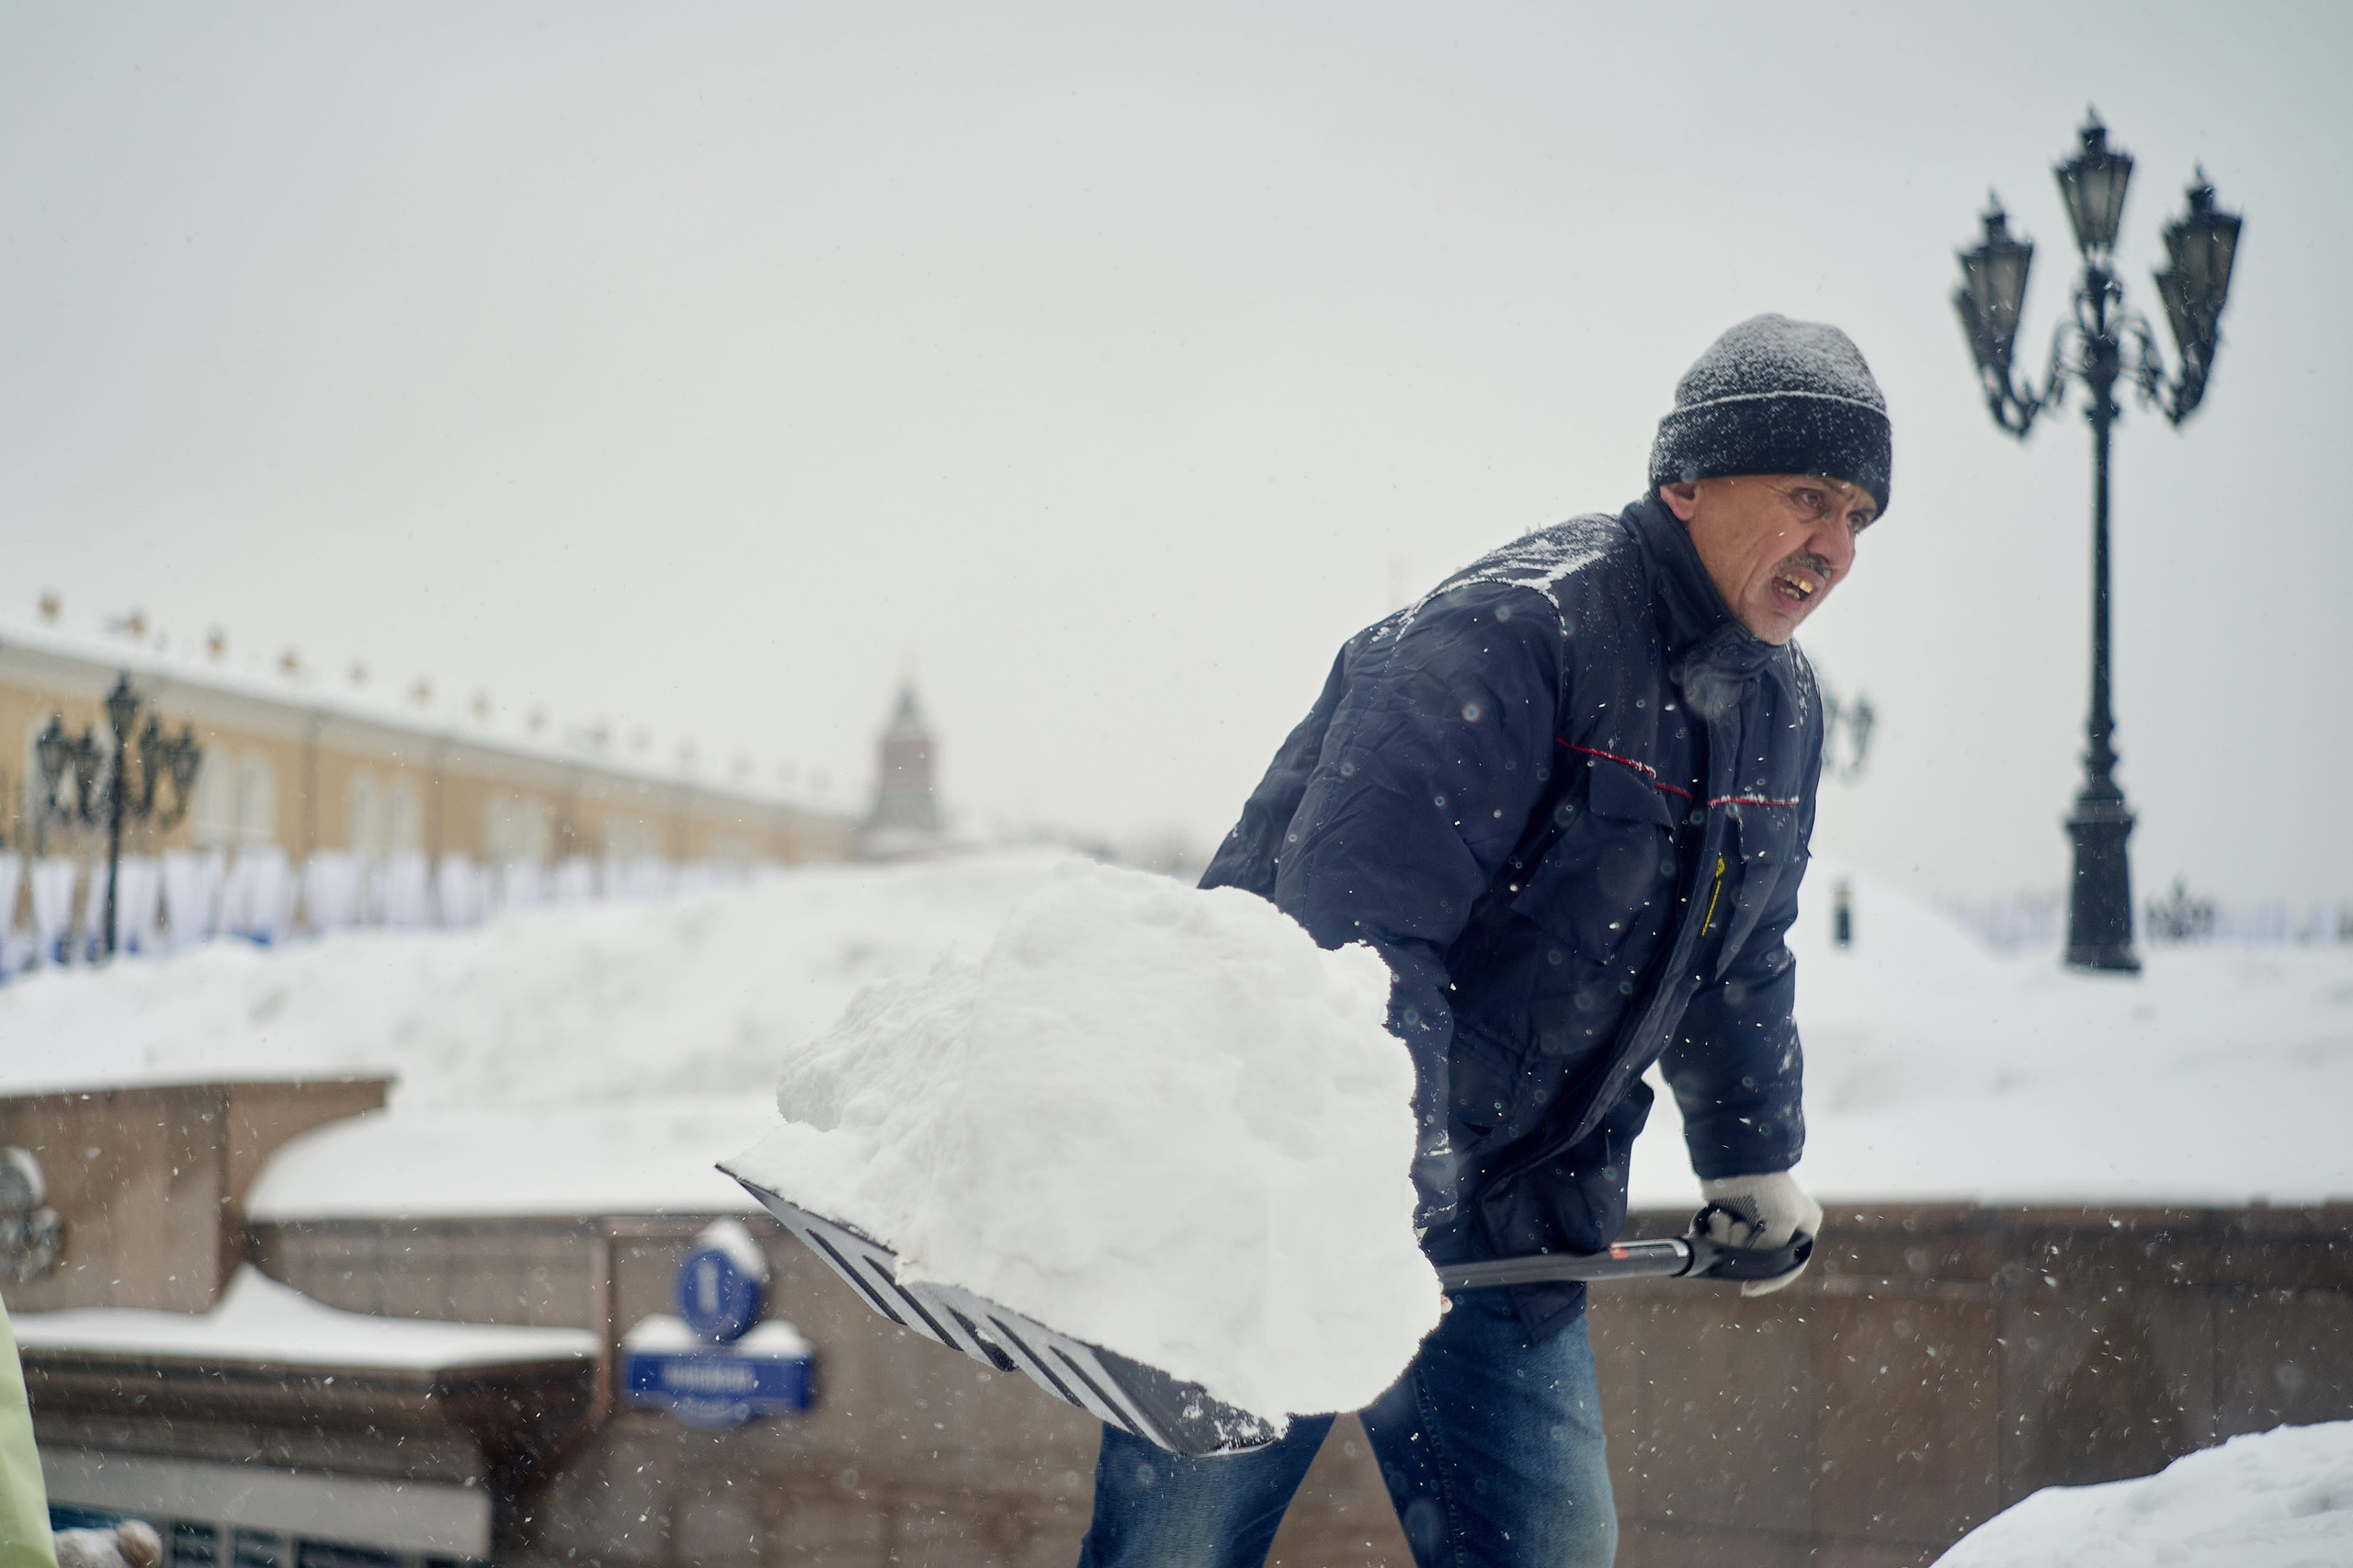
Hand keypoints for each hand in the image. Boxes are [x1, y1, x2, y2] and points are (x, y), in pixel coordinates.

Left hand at [1699, 1171, 1821, 1297]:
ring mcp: (1754, 1223)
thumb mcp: (1783, 1224)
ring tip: (1729, 1218)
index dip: (1770, 1281)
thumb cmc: (1767, 1189)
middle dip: (1743, 1249)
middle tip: (1742, 1230)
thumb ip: (1773, 1252)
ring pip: (1736, 1251)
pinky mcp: (1732, 1216)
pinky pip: (1720, 1239)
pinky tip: (1718, 1217)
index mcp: (1803, 1227)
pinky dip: (1716, 1231)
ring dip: (1728, 1238)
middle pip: (1757, 1260)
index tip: (1747, 1288)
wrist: (1736, 1161)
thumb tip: (1751, 1269)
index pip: (1792, 1265)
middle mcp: (1780, 1228)